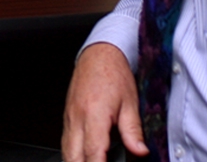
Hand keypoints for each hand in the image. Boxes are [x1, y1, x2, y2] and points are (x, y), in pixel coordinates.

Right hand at [62, 43, 148, 161]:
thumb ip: (133, 131)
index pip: (93, 151)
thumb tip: (140, 152)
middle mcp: (77, 119)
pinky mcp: (67, 119)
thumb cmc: (114, 74)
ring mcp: (69, 120)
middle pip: (74, 157)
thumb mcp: (130, 103)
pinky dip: (73, 156)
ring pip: (66, 153)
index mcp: (94, 115)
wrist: (99, 54)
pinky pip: (65, 144)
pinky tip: (85, 159)